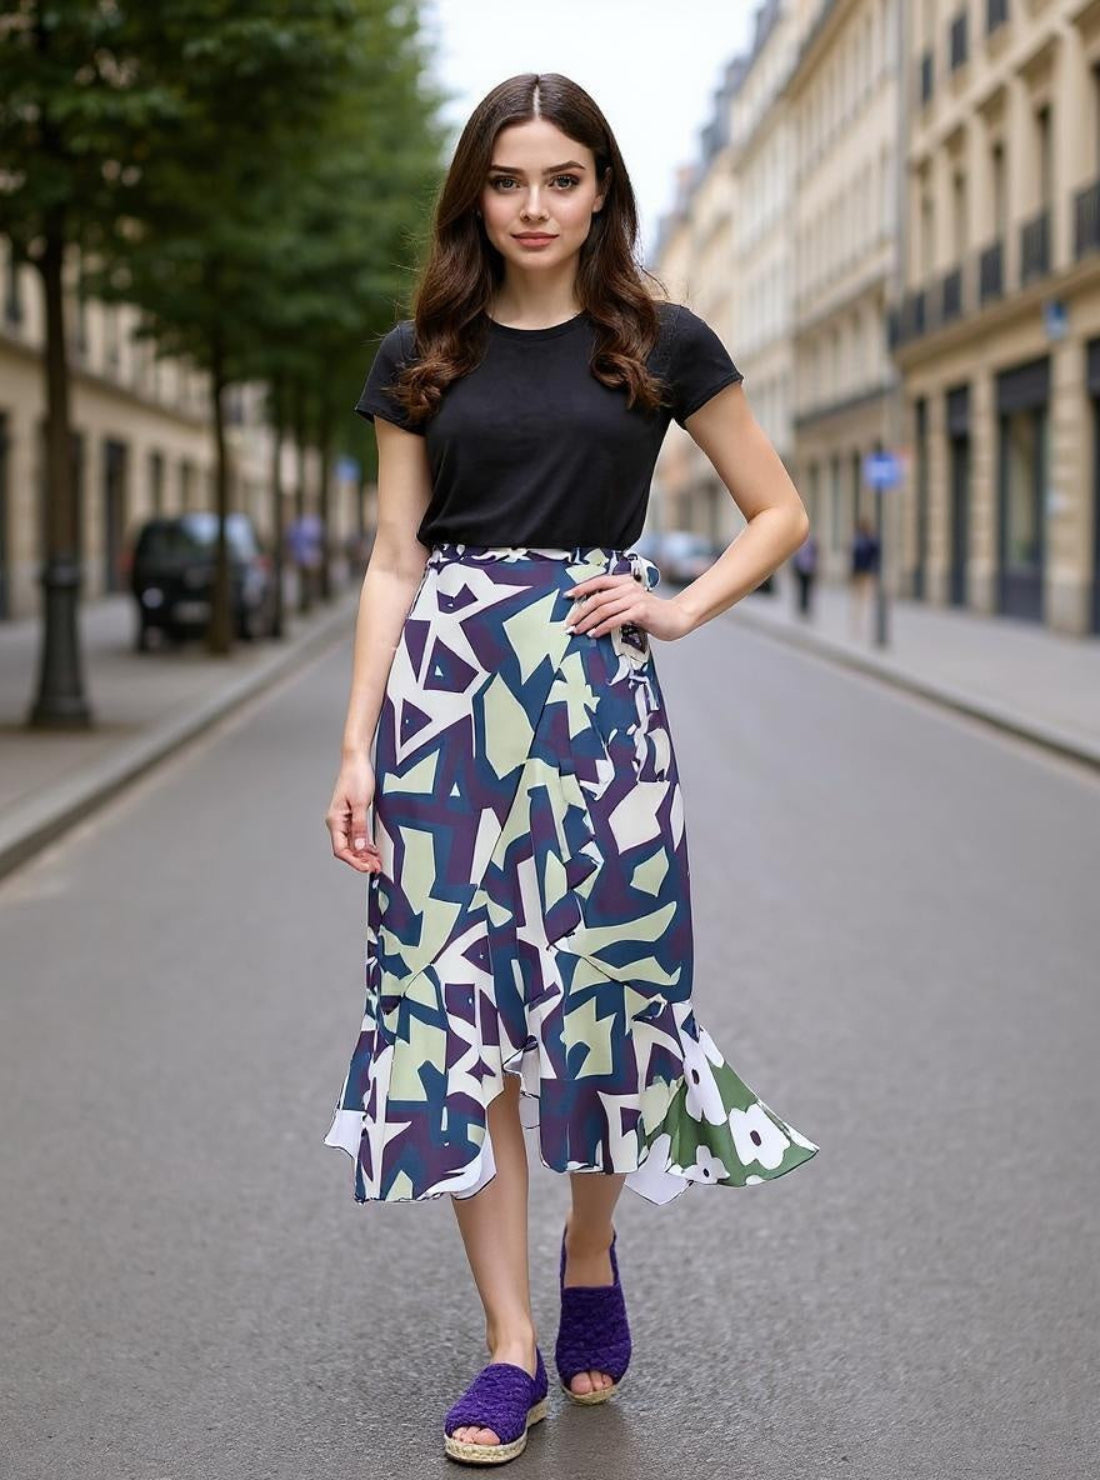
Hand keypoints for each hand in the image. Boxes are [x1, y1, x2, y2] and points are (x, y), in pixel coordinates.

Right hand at [325, 753, 382, 873]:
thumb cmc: (357, 777)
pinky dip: (364, 845)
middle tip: (377, 868)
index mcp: (335, 820)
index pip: (341, 849)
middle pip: (346, 850)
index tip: (368, 868)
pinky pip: (356, 836)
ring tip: (377, 862)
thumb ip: (360, 826)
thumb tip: (360, 848)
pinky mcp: (352, 816)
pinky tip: (374, 850)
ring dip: (363, 855)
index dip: (354, 861)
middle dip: (360, 861)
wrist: (357, 760)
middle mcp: (337, 822)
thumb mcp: (361, 803)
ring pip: (352, 844)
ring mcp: (344, 820)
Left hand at [564, 572, 693, 641]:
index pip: (598, 581)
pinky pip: (615, 619)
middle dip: (580, 612)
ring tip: (578, 631)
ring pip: (603, 609)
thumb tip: (590, 612)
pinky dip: (602, 627)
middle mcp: (629, 587)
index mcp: (625, 581)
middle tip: (569, 624)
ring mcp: (635, 598)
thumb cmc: (651, 614)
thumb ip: (615, 602)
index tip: (567, 597)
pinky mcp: (640, 611)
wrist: (676, 618)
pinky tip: (594, 634)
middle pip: (597, 598)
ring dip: (588, 622)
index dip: (581, 588)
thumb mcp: (631, 603)